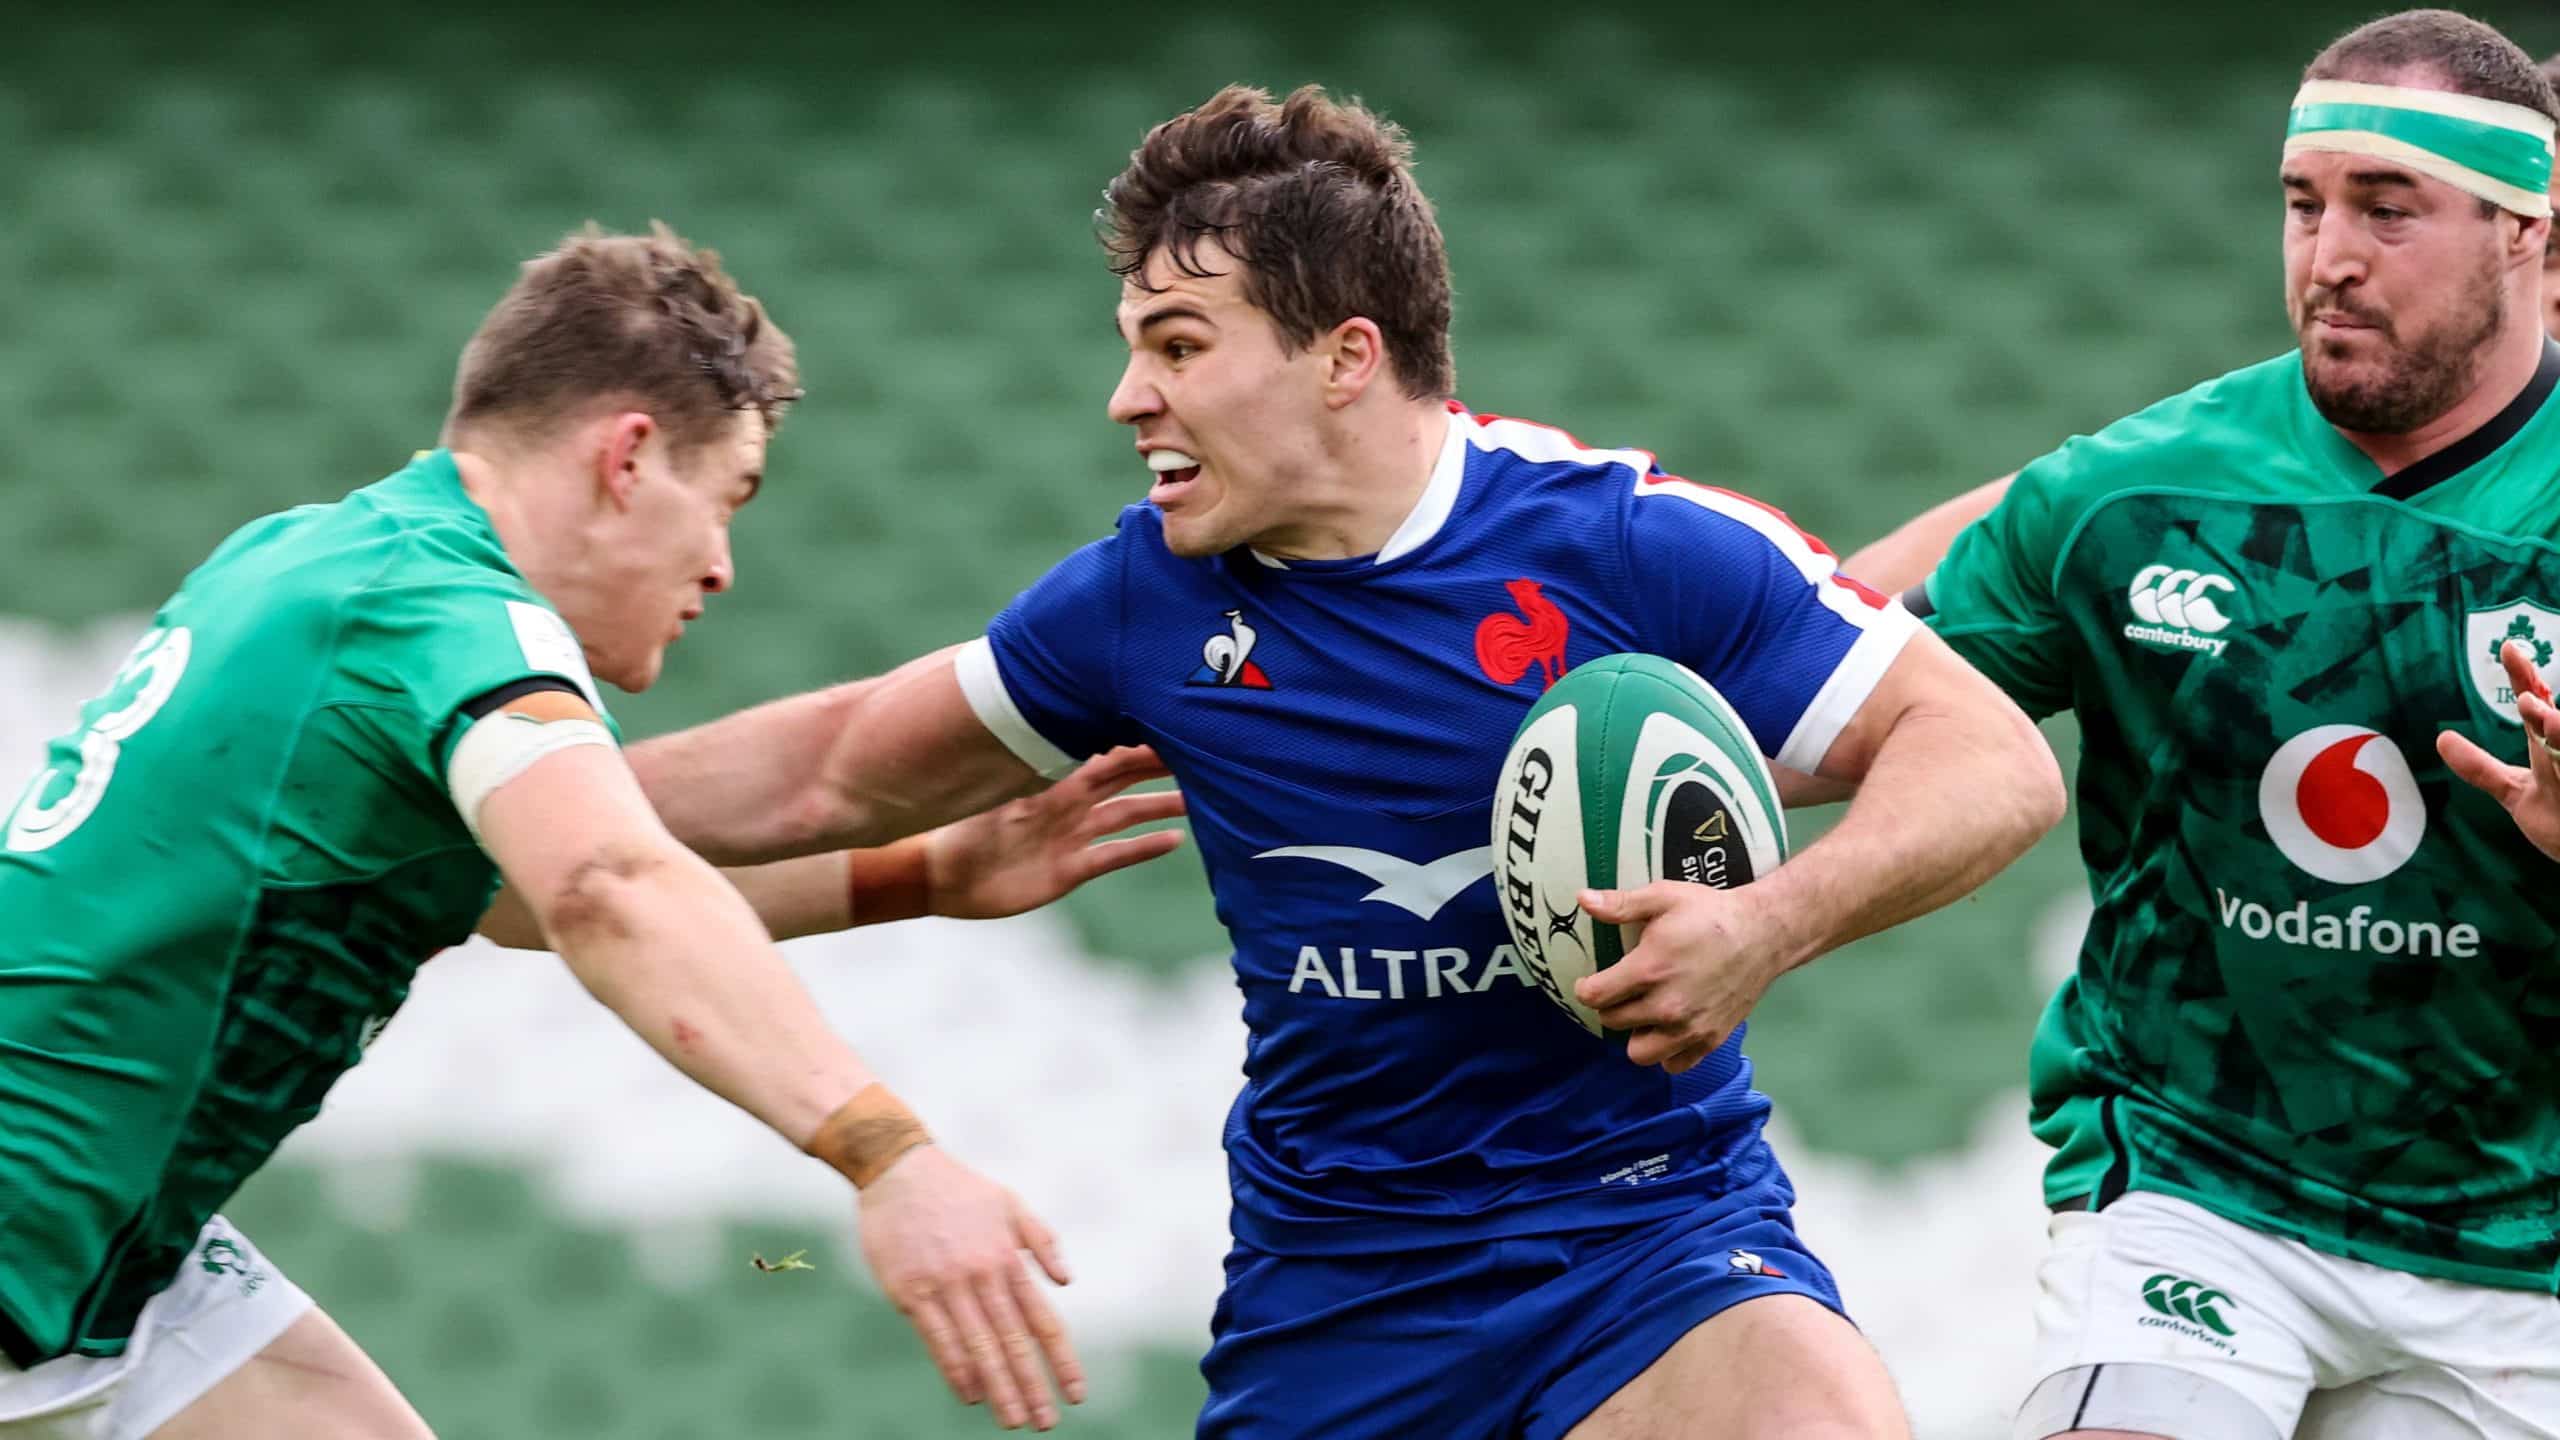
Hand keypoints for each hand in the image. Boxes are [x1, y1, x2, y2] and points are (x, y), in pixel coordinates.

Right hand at [857, 1146, 1083, 1430]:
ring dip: (998, 1387)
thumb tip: (1066, 1282)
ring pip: (978, 1346)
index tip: (1076, 1394)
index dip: (1062, 1361)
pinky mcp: (911, 1291)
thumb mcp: (1011, 1204)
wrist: (899, 1168)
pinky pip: (938, 1338)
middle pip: (1013, 1342)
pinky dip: (956, 1369)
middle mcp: (982, 1275)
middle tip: (1045, 1424)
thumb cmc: (959, 1191)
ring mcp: (945, 1284)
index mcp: (1009, 1258)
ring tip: (1013, 1420)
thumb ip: (1042, 1242)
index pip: (1043, 1321)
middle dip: (1031, 1386)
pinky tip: (970, 1394)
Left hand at [923, 746, 1186, 918]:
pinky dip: (1143, 847)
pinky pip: (1114, 854)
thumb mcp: (993, 791)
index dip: (1134, 737)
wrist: (943, 875)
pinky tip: (1175, 839)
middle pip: (1123, 777)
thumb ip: (1020, 761)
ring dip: (1160, 805)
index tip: (1168, 721)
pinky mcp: (1070, 868)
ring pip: (1126, 814)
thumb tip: (1032, 716)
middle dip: (1158, 763)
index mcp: (1050, 778)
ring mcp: (1071, 834)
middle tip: (1200, 751)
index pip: (1103, 750)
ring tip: (1199, 798)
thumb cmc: (958, 826)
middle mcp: (1067, 802)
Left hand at [1571, 882, 1803, 1072]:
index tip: (1590, 982)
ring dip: (1635, 1034)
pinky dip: (1667, 1052)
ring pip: (1640, 1053)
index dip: (1586, 989)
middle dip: (1610, 1006)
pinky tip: (1668, 1029)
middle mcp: (1667, 1005)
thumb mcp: (1664, 897)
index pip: (1596, 996)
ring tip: (1643, 1013)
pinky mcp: (1711, 1039)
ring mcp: (1690, 1027)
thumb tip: (1582, 899)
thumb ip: (1620, 904)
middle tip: (1620, 991)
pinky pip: (1674, 1064)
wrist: (1764, 934)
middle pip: (1614, 1022)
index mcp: (1649, 969)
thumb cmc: (1710, 913)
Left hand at [2439, 639, 2559, 860]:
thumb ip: (2481, 768)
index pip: (2536, 710)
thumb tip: (2441, 738)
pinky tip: (2559, 739)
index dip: (2524, 679)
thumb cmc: (2559, 819)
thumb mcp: (2516, 794)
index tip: (2507, 648)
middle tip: (2528, 701)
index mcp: (2550, 751)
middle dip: (2549, 720)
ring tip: (2554, 721)